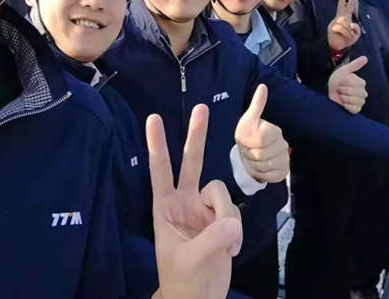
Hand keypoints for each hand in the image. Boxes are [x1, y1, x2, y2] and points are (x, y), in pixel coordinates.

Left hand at [147, 106, 242, 298]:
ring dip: (226, 217)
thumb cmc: (183, 282)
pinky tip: (230, 249)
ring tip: (224, 245)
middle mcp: (185, 202)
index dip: (157, 144)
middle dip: (196, 135)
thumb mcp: (190, 261)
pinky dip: (236, 231)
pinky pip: (235, 211)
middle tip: (201, 107)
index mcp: (165, 208)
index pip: (159, 170)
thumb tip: (233, 221)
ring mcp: (205, 209)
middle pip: (191, 162)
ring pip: (222, 193)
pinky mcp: (223, 220)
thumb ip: (212, 239)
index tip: (153, 118)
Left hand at [234, 84, 289, 182]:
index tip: (245, 140)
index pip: (261, 139)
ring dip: (254, 165)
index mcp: (274, 130)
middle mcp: (283, 144)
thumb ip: (256, 104)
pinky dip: (262, 175)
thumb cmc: (247, 135)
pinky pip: (270, 177)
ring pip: (265, 166)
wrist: (249, 154)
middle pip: (261, 155)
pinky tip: (259, 168)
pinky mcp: (283, 172)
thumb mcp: (248, 119)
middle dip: (250, 155)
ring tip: (252, 159)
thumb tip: (263, 86)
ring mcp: (285, 158)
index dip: (249, 142)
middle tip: (248, 151)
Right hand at [327, 0, 360, 51]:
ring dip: (349, 31)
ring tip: (347, 37)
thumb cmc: (347, 40)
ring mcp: (335, 22)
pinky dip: (346, 34)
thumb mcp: (356, 34)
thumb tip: (350, 24)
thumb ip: (356, 28)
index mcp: (346, 18)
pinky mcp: (332, 27)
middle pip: (342, 5)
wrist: (338, 48)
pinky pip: (342, 28)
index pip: (349, 6)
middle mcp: (340, 18)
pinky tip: (344, 37)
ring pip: (345, 22)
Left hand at [328, 55, 367, 113]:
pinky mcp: (356, 109)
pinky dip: (347, 106)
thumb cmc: (337, 79)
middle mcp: (363, 93)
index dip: (345, 84)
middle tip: (340, 89)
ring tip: (341, 96)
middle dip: (344, 91)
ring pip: (356, 101)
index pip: (356, 84)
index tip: (341, 82)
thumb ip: (355, 65)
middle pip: (356, 93)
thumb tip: (365, 58)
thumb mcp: (344, 70)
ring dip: (345, 98)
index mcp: (361, 83)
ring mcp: (360, 102)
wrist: (328, 90)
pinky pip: (355, 109)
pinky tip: (343, 103)